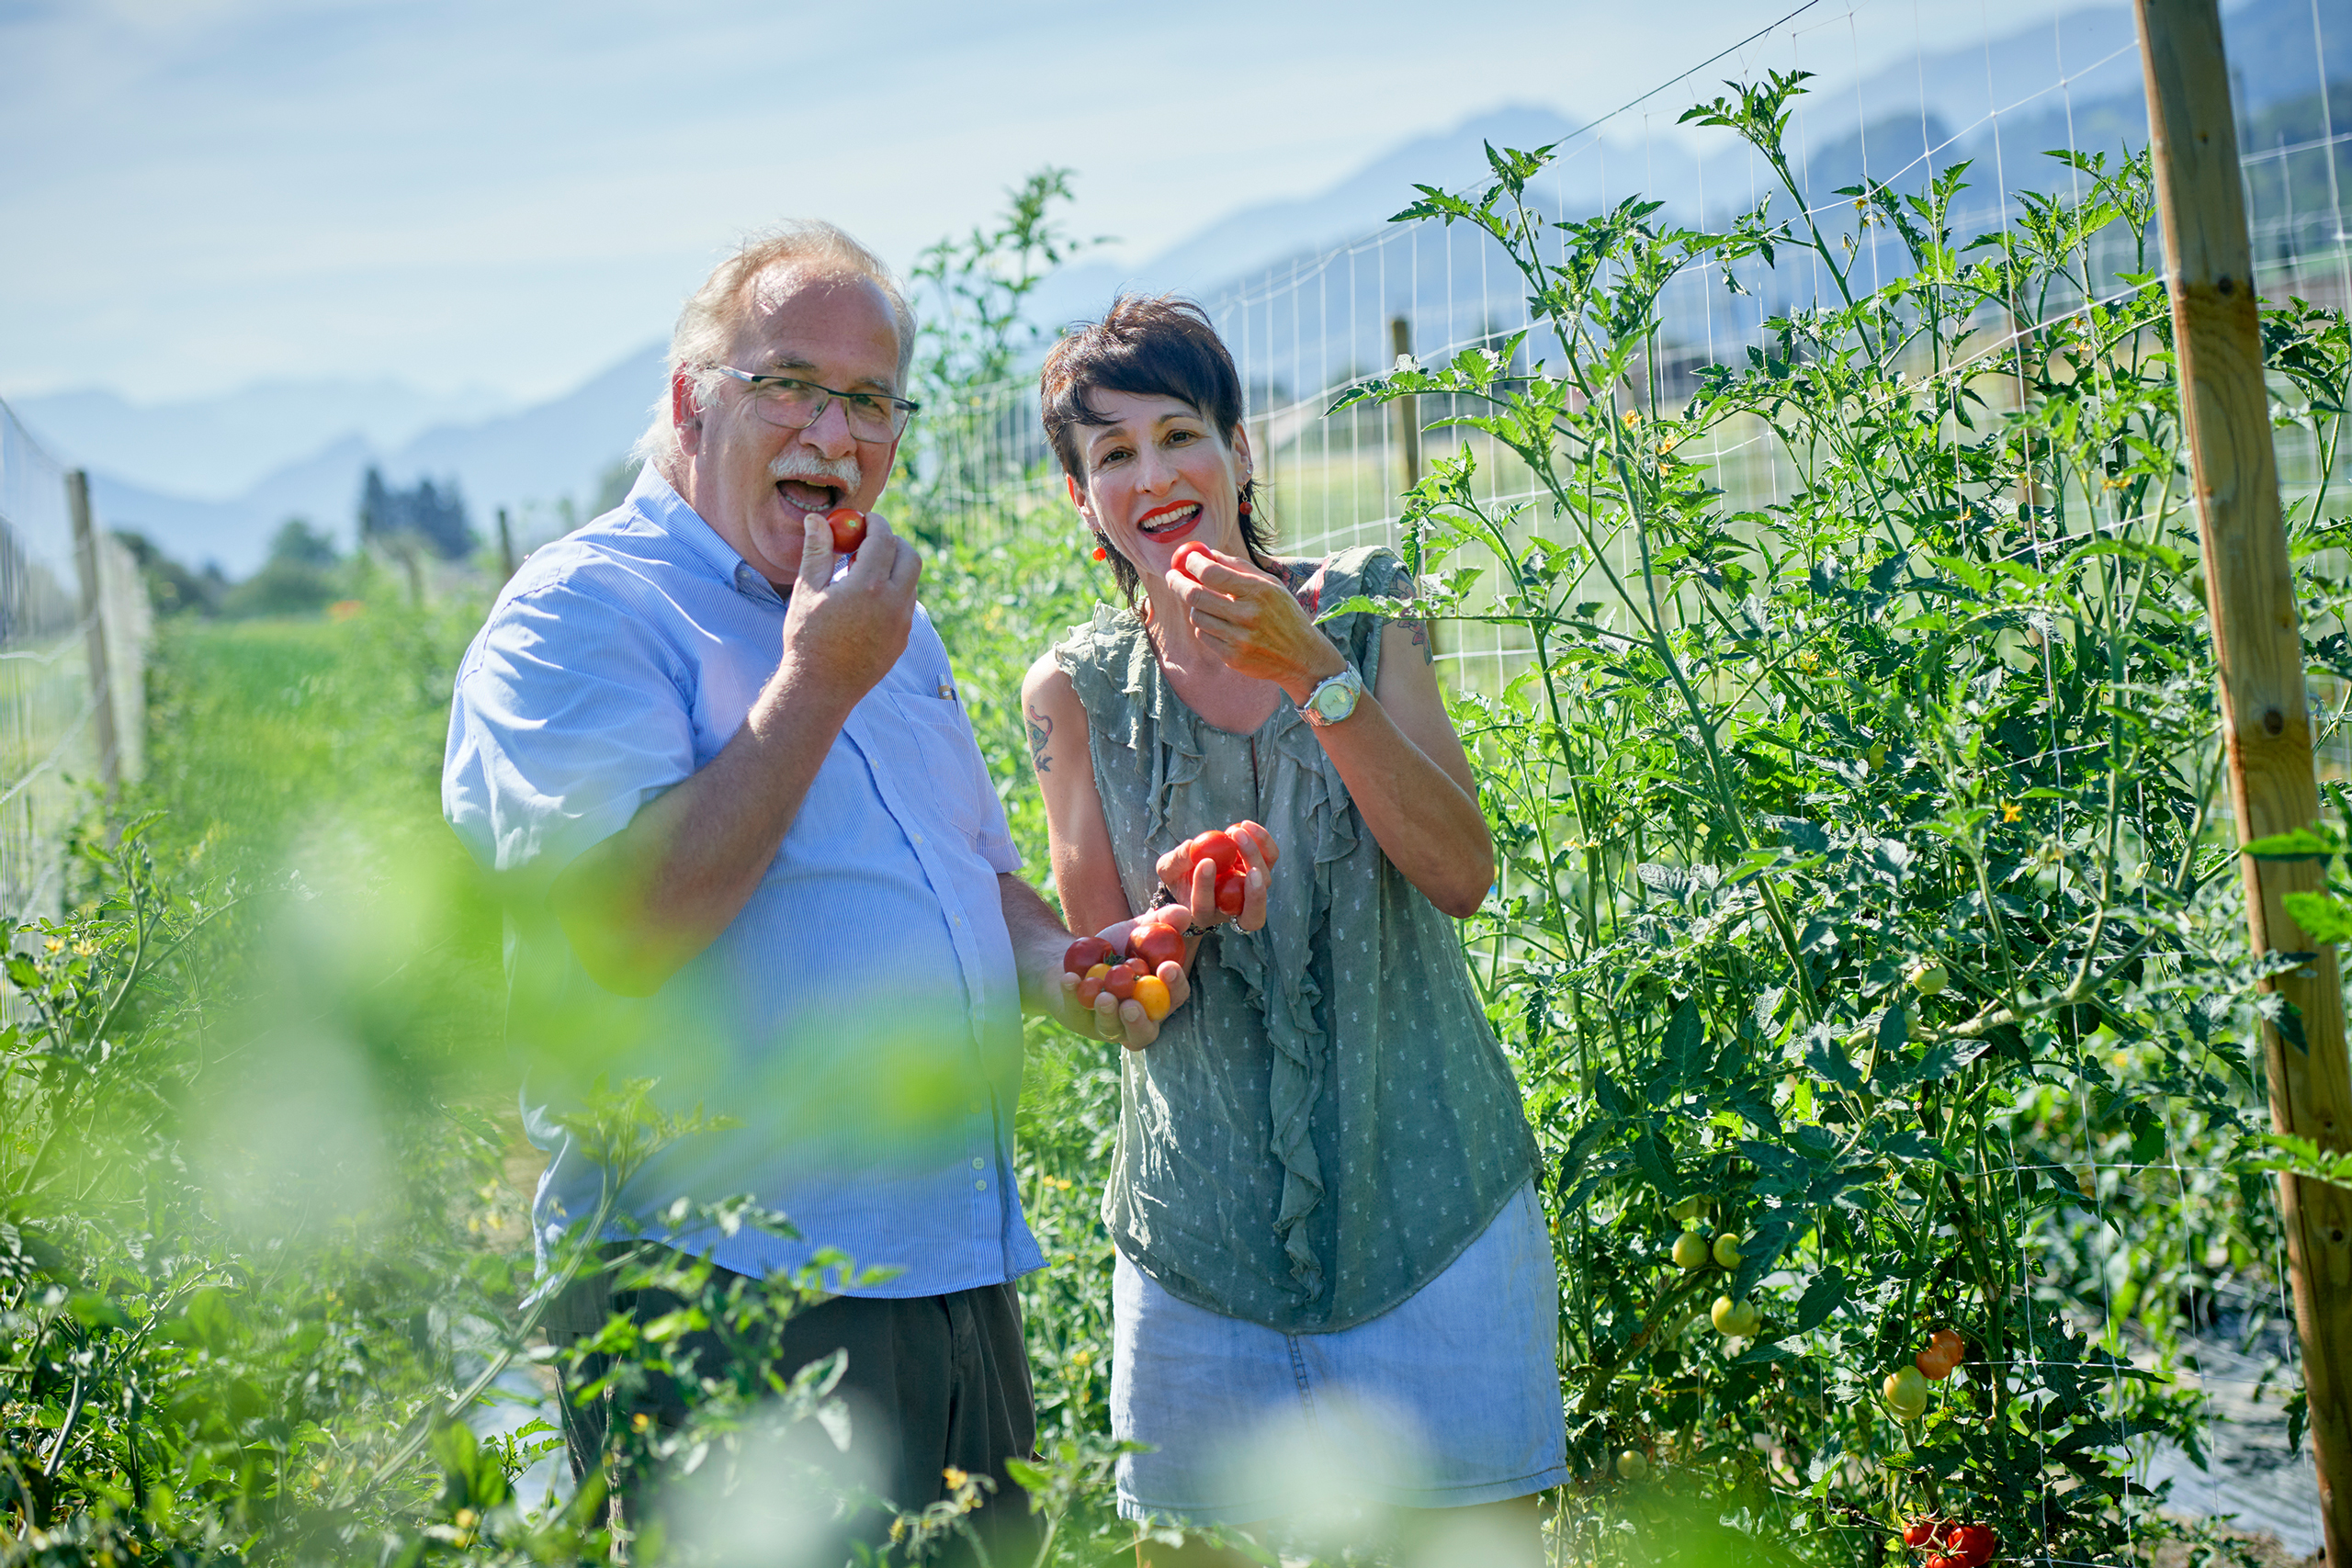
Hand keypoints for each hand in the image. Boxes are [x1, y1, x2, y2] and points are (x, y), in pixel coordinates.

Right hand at [774, 510, 920, 715]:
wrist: (821, 687)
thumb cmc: (807, 638)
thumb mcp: (807, 591)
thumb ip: (816, 551)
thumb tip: (818, 519)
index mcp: (867, 586)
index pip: (883, 539)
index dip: (876, 524)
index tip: (866, 519)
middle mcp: (893, 603)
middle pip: (910, 556)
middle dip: (894, 542)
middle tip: (870, 542)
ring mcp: (902, 623)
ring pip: (911, 581)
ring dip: (894, 569)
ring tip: (861, 574)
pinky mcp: (903, 639)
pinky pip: (906, 605)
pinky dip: (893, 592)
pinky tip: (866, 602)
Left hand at [1051, 917, 1192, 1049]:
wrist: (1074, 956)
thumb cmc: (1117, 948)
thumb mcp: (1139, 930)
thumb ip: (1163, 921)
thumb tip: (1184, 914)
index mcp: (1158, 999)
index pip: (1175, 998)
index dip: (1175, 985)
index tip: (1168, 967)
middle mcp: (1136, 1020)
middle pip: (1144, 1032)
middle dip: (1139, 1020)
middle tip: (1131, 1005)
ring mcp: (1107, 1024)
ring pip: (1110, 1028)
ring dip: (1108, 1014)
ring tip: (1103, 997)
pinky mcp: (1079, 1020)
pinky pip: (1076, 1011)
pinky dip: (1073, 994)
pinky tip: (1070, 979)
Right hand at [1153, 819, 1278, 934]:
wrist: (1196, 869)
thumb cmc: (1179, 874)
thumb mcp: (1168, 868)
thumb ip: (1174, 862)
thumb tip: (1190, 847)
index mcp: (1203, 914)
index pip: (1206, 907)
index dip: (1206, 886)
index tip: (1206, 862)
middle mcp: (1231, 910)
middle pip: (1251, 912)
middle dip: (1251, 887)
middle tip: (1240, 860)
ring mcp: (1249, 892)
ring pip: (1264, 882)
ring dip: (1254, 854)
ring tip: (1237, 831)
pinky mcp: (1259, 871)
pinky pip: (1269, 859)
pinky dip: (1262, 842)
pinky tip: (1246, 825)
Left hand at [1165, 549, 1343, 700]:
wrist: (1301, 657)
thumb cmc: (1283, 614)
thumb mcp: (1270, 585)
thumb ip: (1239, 567)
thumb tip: (1207, 553)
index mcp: (1258, 591)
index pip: (1212, 573)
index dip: (1192, 563)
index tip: (1186, 559)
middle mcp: (1247, 615)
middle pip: (1196, 595)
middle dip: (1178, 582)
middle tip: (1172, 576)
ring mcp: (1238, 639)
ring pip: (1197, 617)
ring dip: (1197, 607)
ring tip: (1210, 606)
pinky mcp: (1232, 657)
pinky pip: (1203, 636)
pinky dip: (1205, 628)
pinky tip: (1221, 626)